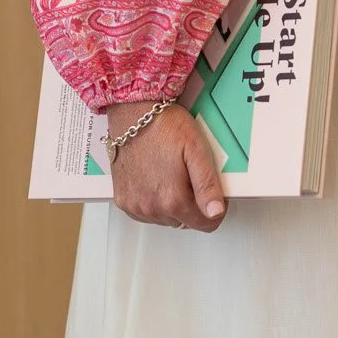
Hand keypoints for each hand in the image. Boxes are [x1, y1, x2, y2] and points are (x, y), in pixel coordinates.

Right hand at [105, 100, 226, 230]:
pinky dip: (153, 202)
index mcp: (173, 199)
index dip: (213, 207)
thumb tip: (216, 213)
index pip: (206, 224)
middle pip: (185, 222)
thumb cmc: (164, 126)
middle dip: (192, 204)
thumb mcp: (197, 150)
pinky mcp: (122, 200)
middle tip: (188, 174)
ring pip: (166, 219)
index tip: (210, 189)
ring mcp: (135, 206)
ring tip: (170, 174)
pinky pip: (145, 214)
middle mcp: (151, 208)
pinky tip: (155, 180)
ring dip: (172, 205)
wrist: (132, 112)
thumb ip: (208, 185)